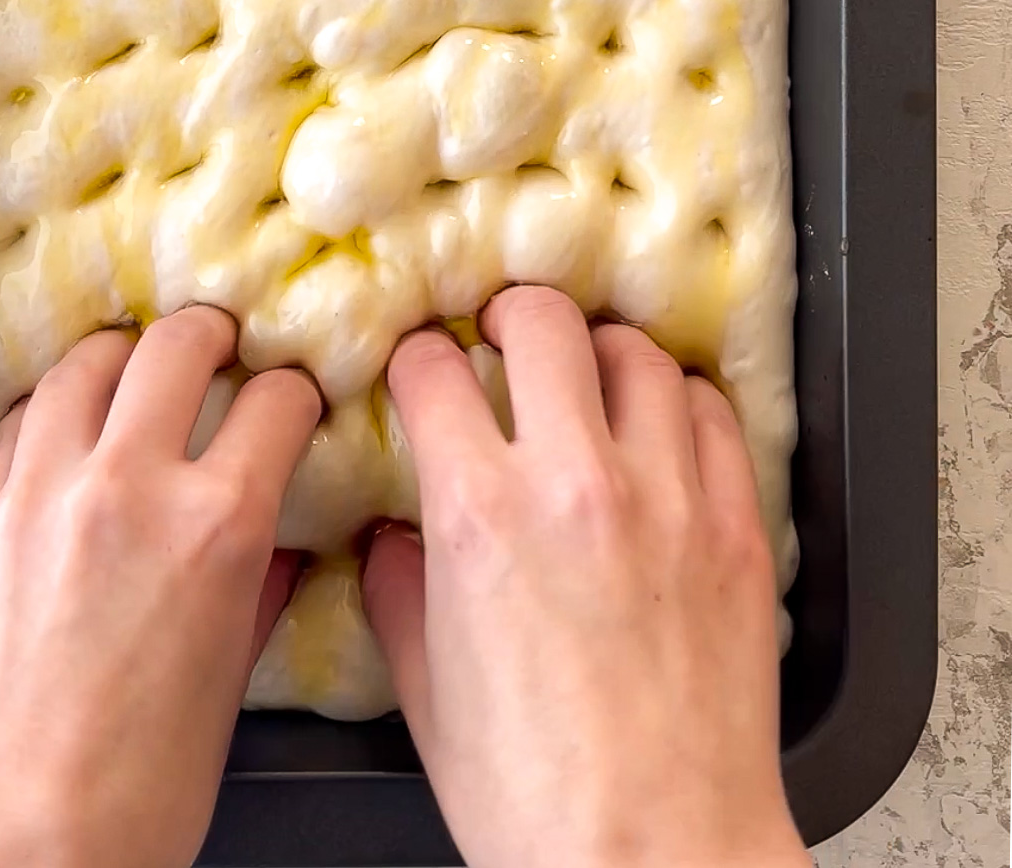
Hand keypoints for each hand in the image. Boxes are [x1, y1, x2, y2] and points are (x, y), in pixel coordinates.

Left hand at [0, 308, 319, 867]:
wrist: (2, 852)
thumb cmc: (130, 799)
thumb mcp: (228, 687)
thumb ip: (259, 593)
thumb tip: (281, 547)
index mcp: (216, 529)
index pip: (275, 403)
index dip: (294, 392)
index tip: (290, 397)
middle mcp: (128, 487)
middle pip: (178, 346)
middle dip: (212, 335)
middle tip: (218, 346)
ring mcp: (39, 493)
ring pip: (86, 364)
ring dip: (123, 357)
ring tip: (133, 369)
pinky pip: (15, 424)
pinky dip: (50, 413)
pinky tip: (61, 432)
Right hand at [363, 286, 807, 867]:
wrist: (655, 857)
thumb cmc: (529, 793)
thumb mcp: (425, 689)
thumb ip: (396, 590)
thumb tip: (390, 540)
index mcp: (480, 514)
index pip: (433, 372)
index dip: (415, 359)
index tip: (420, 369)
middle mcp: (575, 481)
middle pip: (544, 324)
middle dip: (510, 314)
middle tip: (504, 333)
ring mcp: (668, 497)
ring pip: (637, 355)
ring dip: (600, 352)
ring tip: (588, 374)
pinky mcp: (736, 527)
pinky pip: (714, 415)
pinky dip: (680, 401)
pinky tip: (663, 423)